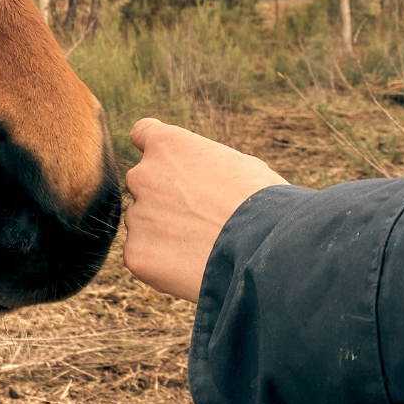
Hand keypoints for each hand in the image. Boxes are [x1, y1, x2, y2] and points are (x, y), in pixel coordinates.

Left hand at [123, 118, 286, 301]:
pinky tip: (193, 269)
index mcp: (166, 146)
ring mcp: (136, 216)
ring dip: (164, 235)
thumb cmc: (264, 205)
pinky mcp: (136, 254)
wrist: (267, 251)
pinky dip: (162, 265)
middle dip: (164, 201)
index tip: (166, 165)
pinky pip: (144, 257)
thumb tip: (202, 179)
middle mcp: (142, 175)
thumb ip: (202, 167)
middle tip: (201, 221)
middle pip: (144, 187)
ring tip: (205, 248)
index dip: (157, 154)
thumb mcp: (238, 166)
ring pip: (144, 224)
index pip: (142, 134)